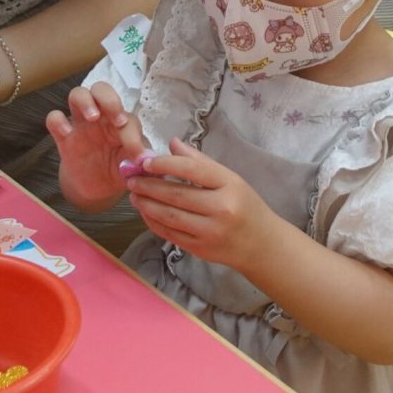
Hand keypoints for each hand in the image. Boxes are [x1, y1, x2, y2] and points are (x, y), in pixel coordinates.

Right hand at [45, 83, 146, 211]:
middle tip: (116, 121)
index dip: (134, 135)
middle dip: (110, 99)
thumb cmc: (118, 171)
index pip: (128, 118)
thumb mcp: (133, 170)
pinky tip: (66, 132)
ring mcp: (80, 124)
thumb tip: (148, 160)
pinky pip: (54, 118)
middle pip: (102, 89)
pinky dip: (57, 120)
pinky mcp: (63, 136)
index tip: (136, 156)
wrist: (96, 188)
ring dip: (85, 101)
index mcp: (122, 123)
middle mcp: (102, 117)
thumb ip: (142, 165)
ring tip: (92, 117)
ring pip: (78, 94)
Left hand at [127, 139, 273, 271]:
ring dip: (146, 204)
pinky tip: (145, 212)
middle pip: (177, 194)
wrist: (261, 245)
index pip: (192, 170)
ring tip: (134, 194)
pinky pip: (169, 234)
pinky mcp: (200, 249)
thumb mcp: (231, 179)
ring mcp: (210, 231)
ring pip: (169, 216)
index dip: (165, 164)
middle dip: (149, 185)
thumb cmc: (245, 206)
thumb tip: (172, 143)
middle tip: (131, 178)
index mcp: (230, 185)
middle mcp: (221, 208)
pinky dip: (153, 222)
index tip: (145, 161)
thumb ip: (200, 161)